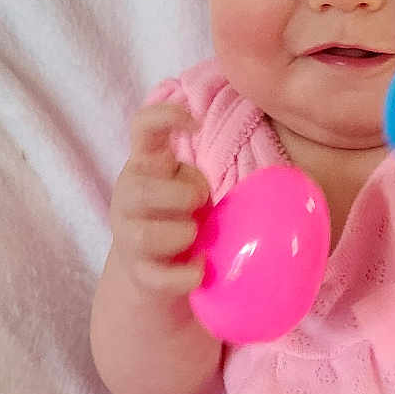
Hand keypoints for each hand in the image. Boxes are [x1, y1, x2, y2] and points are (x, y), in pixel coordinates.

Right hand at [108, 103, 213, 297]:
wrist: (154, 274)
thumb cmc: (181, 219)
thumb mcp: (190, 190)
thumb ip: (201, 177)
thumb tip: (266, 179)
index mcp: (145, 167)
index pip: (141, 128)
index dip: (164, 117)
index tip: (195, 124)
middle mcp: (129, 198)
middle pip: (140, 187)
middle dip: (180, 195)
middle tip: (201, 203)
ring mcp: (128, 237)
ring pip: (145, 234)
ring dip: (181, 233)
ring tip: (198, 237)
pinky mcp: (139, 274)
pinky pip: (159, 276)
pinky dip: (186, 275)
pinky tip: (201, 269)